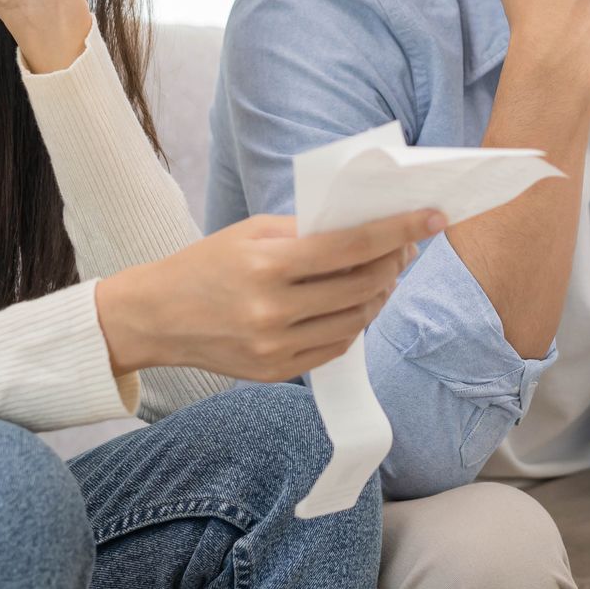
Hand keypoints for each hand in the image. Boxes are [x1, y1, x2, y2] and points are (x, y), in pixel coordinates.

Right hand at [95, 210, 445, 381]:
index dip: (399, 230)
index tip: (433, 217)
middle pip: (363, 285)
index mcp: (267, 264)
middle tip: (405, 245)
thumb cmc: (207, 263)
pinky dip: (353, 322)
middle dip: (394, 262)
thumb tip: (372, 228)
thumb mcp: (253, 232)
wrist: (156, 316)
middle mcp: (273, 310)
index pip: (352, 246)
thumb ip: (309, 232)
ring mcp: (275, 347)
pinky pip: (336, 348)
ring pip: (356, 320)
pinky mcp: (276, 372)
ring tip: (381, 274)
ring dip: (379, 294)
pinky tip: (352, 303)